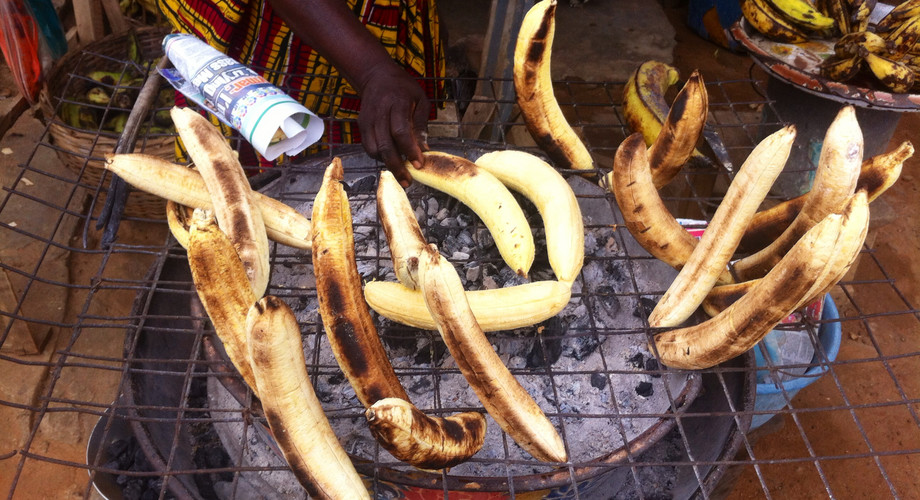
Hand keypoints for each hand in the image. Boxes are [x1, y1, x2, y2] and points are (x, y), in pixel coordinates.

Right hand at [356, 61, 429, 186]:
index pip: (401, 131)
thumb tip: (424, 151)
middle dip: (397, 166)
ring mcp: (368, 120)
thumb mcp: (420, 100)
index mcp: (397, 103)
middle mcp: (379, 112)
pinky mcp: (361, 125)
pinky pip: (368, 147)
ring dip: (387, 163)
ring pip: (374, 149)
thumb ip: (421, 125)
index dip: (409, 150)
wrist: (376, 76)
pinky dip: (379, 157)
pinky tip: (390, 159)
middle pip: (385, 145)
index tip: (419, 164)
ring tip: (401, 171)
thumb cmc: (403, 88)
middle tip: (408, 181)